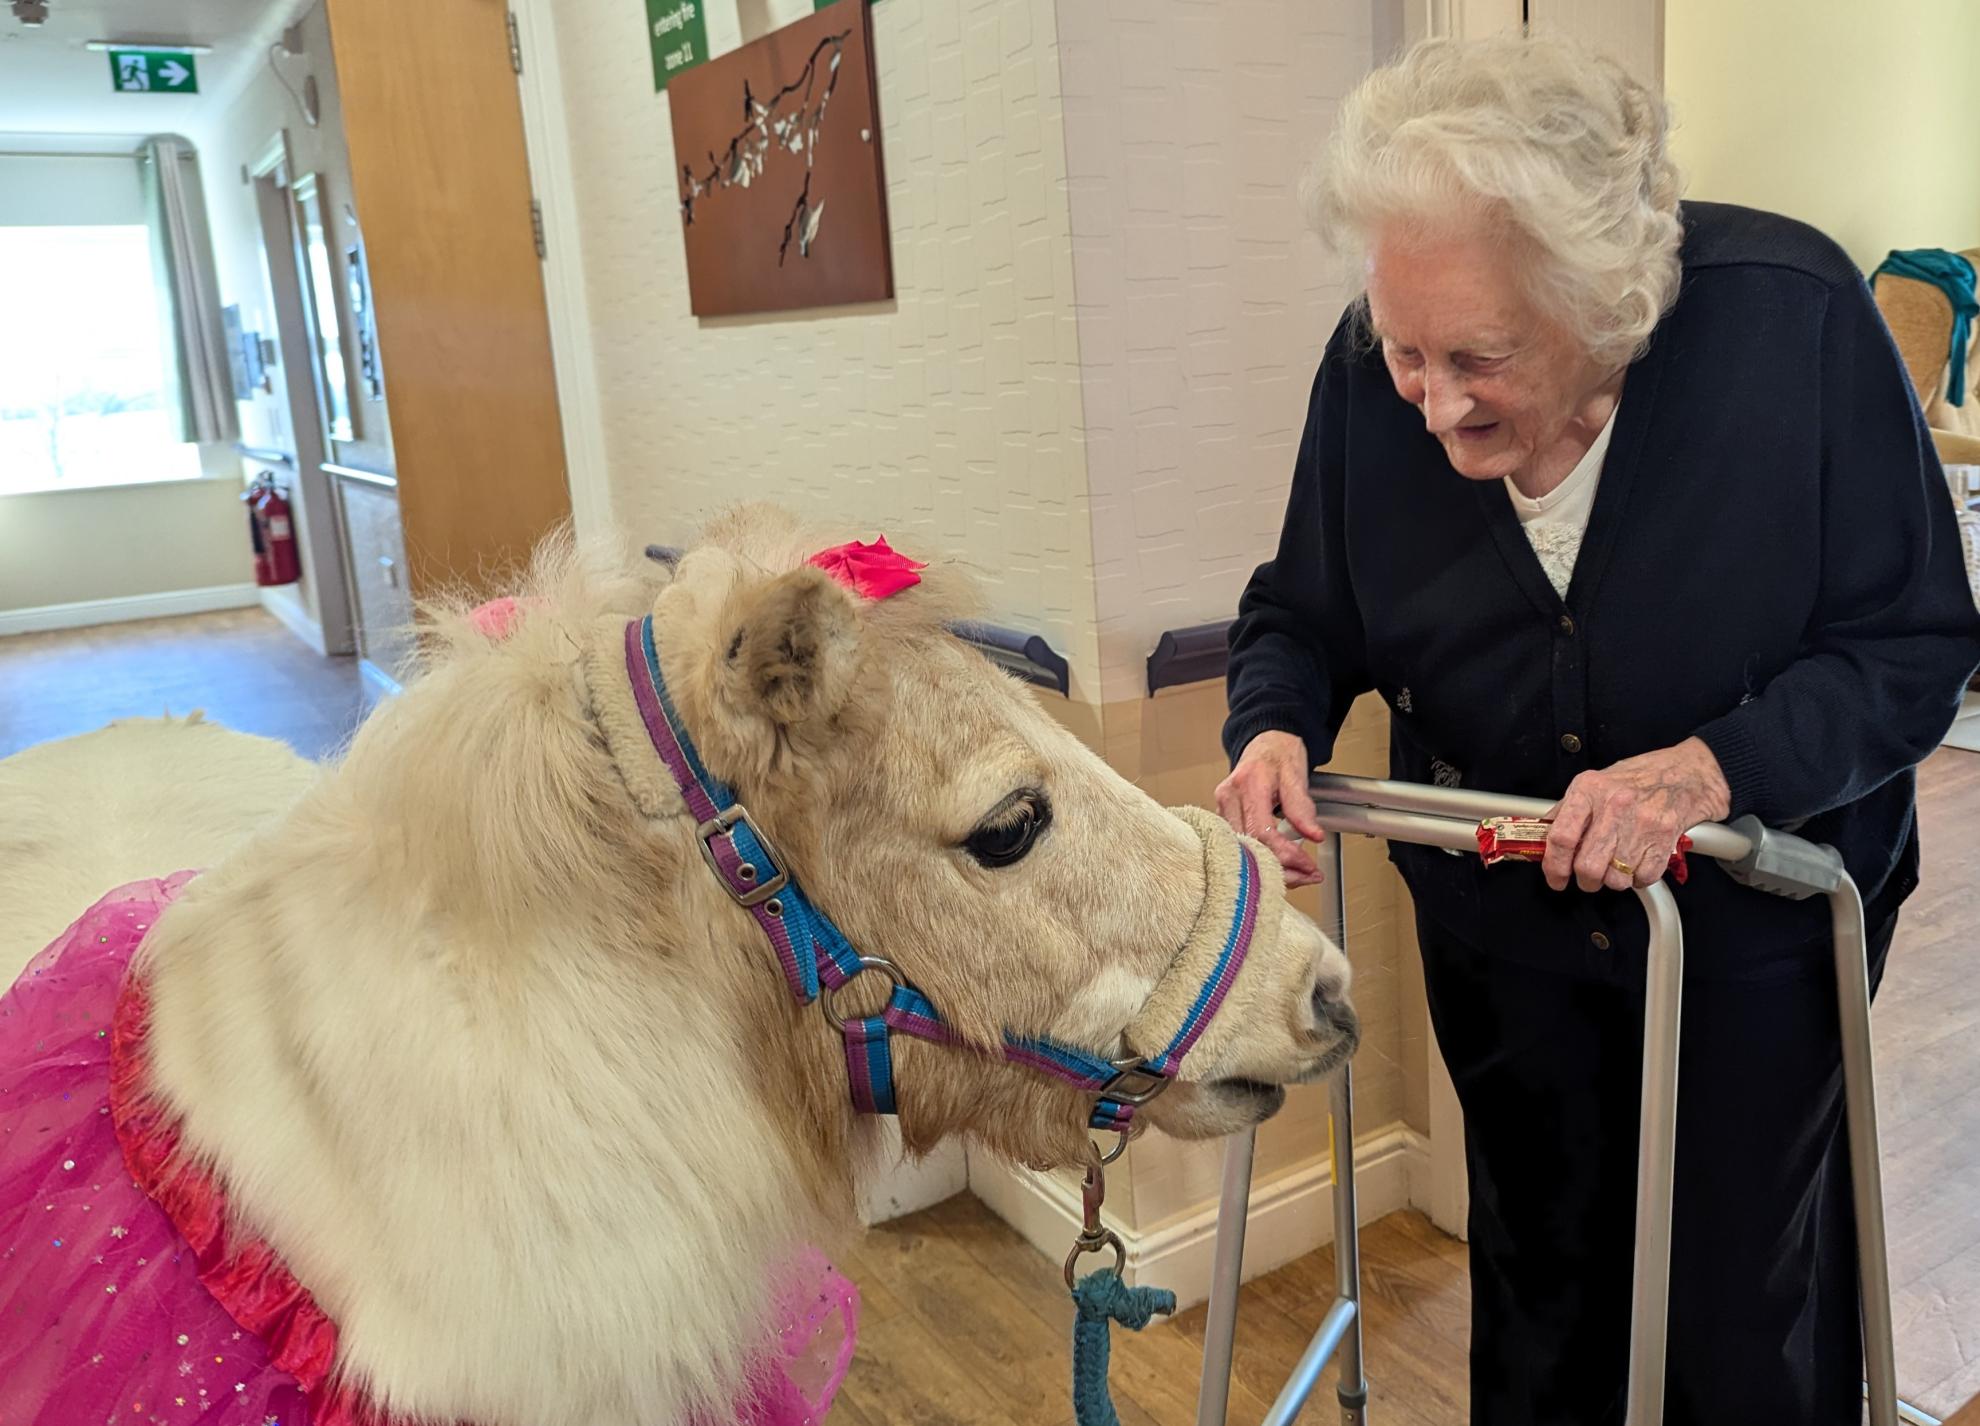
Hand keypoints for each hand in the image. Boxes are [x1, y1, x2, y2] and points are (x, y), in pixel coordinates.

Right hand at [1215, 731, 1326, 886]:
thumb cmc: (1280, 753)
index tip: (1308, 865)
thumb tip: (1313, 834)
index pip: (1262, 832)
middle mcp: (1229, 797)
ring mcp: (1222, 807)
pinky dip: (1260, 859)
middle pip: (1249, 847)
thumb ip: (1302, 807)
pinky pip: (1239, 845)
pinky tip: (1279, 864)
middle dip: (1280, 868)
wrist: (1267, 741)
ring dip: (1270, 868)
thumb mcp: (1296, 775)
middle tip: (1307, 875)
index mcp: (1248, 785)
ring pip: (1242, 851)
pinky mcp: (1224, 816)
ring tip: (1298, 873)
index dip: (1286, 854)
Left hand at [1543, 737, 1731, 891]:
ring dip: (1614, 880)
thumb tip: (1542, 837)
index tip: (1555, 878)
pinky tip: (1638, 861)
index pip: (1561, 837)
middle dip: (1586, 880)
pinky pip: (1643, 878)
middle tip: (1588, 877)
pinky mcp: (1665, 840)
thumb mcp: (1594, 783)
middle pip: (1588, 866)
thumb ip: (1566, 810)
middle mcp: (1614, 806)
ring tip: (1617, 863)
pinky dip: (1638, 878)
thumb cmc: (1639, 778)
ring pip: (1616, 878)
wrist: (1687, 773)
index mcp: (1589, 790)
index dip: (1553, 866)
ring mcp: (1641, 824)